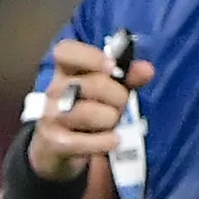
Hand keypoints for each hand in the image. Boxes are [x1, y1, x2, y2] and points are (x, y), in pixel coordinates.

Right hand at [29, 38, 157, 182]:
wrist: (60, 146)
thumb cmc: (90, 109)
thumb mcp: (110, 90)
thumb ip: (128, 78)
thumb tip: (146, 69)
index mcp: (67, 70)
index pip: (67, 51)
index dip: (91, 57)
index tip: (111, 66)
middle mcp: (55, 89)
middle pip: (94, 84)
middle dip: (118, 97)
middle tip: (120, 105)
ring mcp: (51, 115)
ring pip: (89, 112)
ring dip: (110, 120)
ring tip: (111, 124)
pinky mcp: (53, 141)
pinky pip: (84, 141)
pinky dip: (104, 142)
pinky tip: (112, 140)